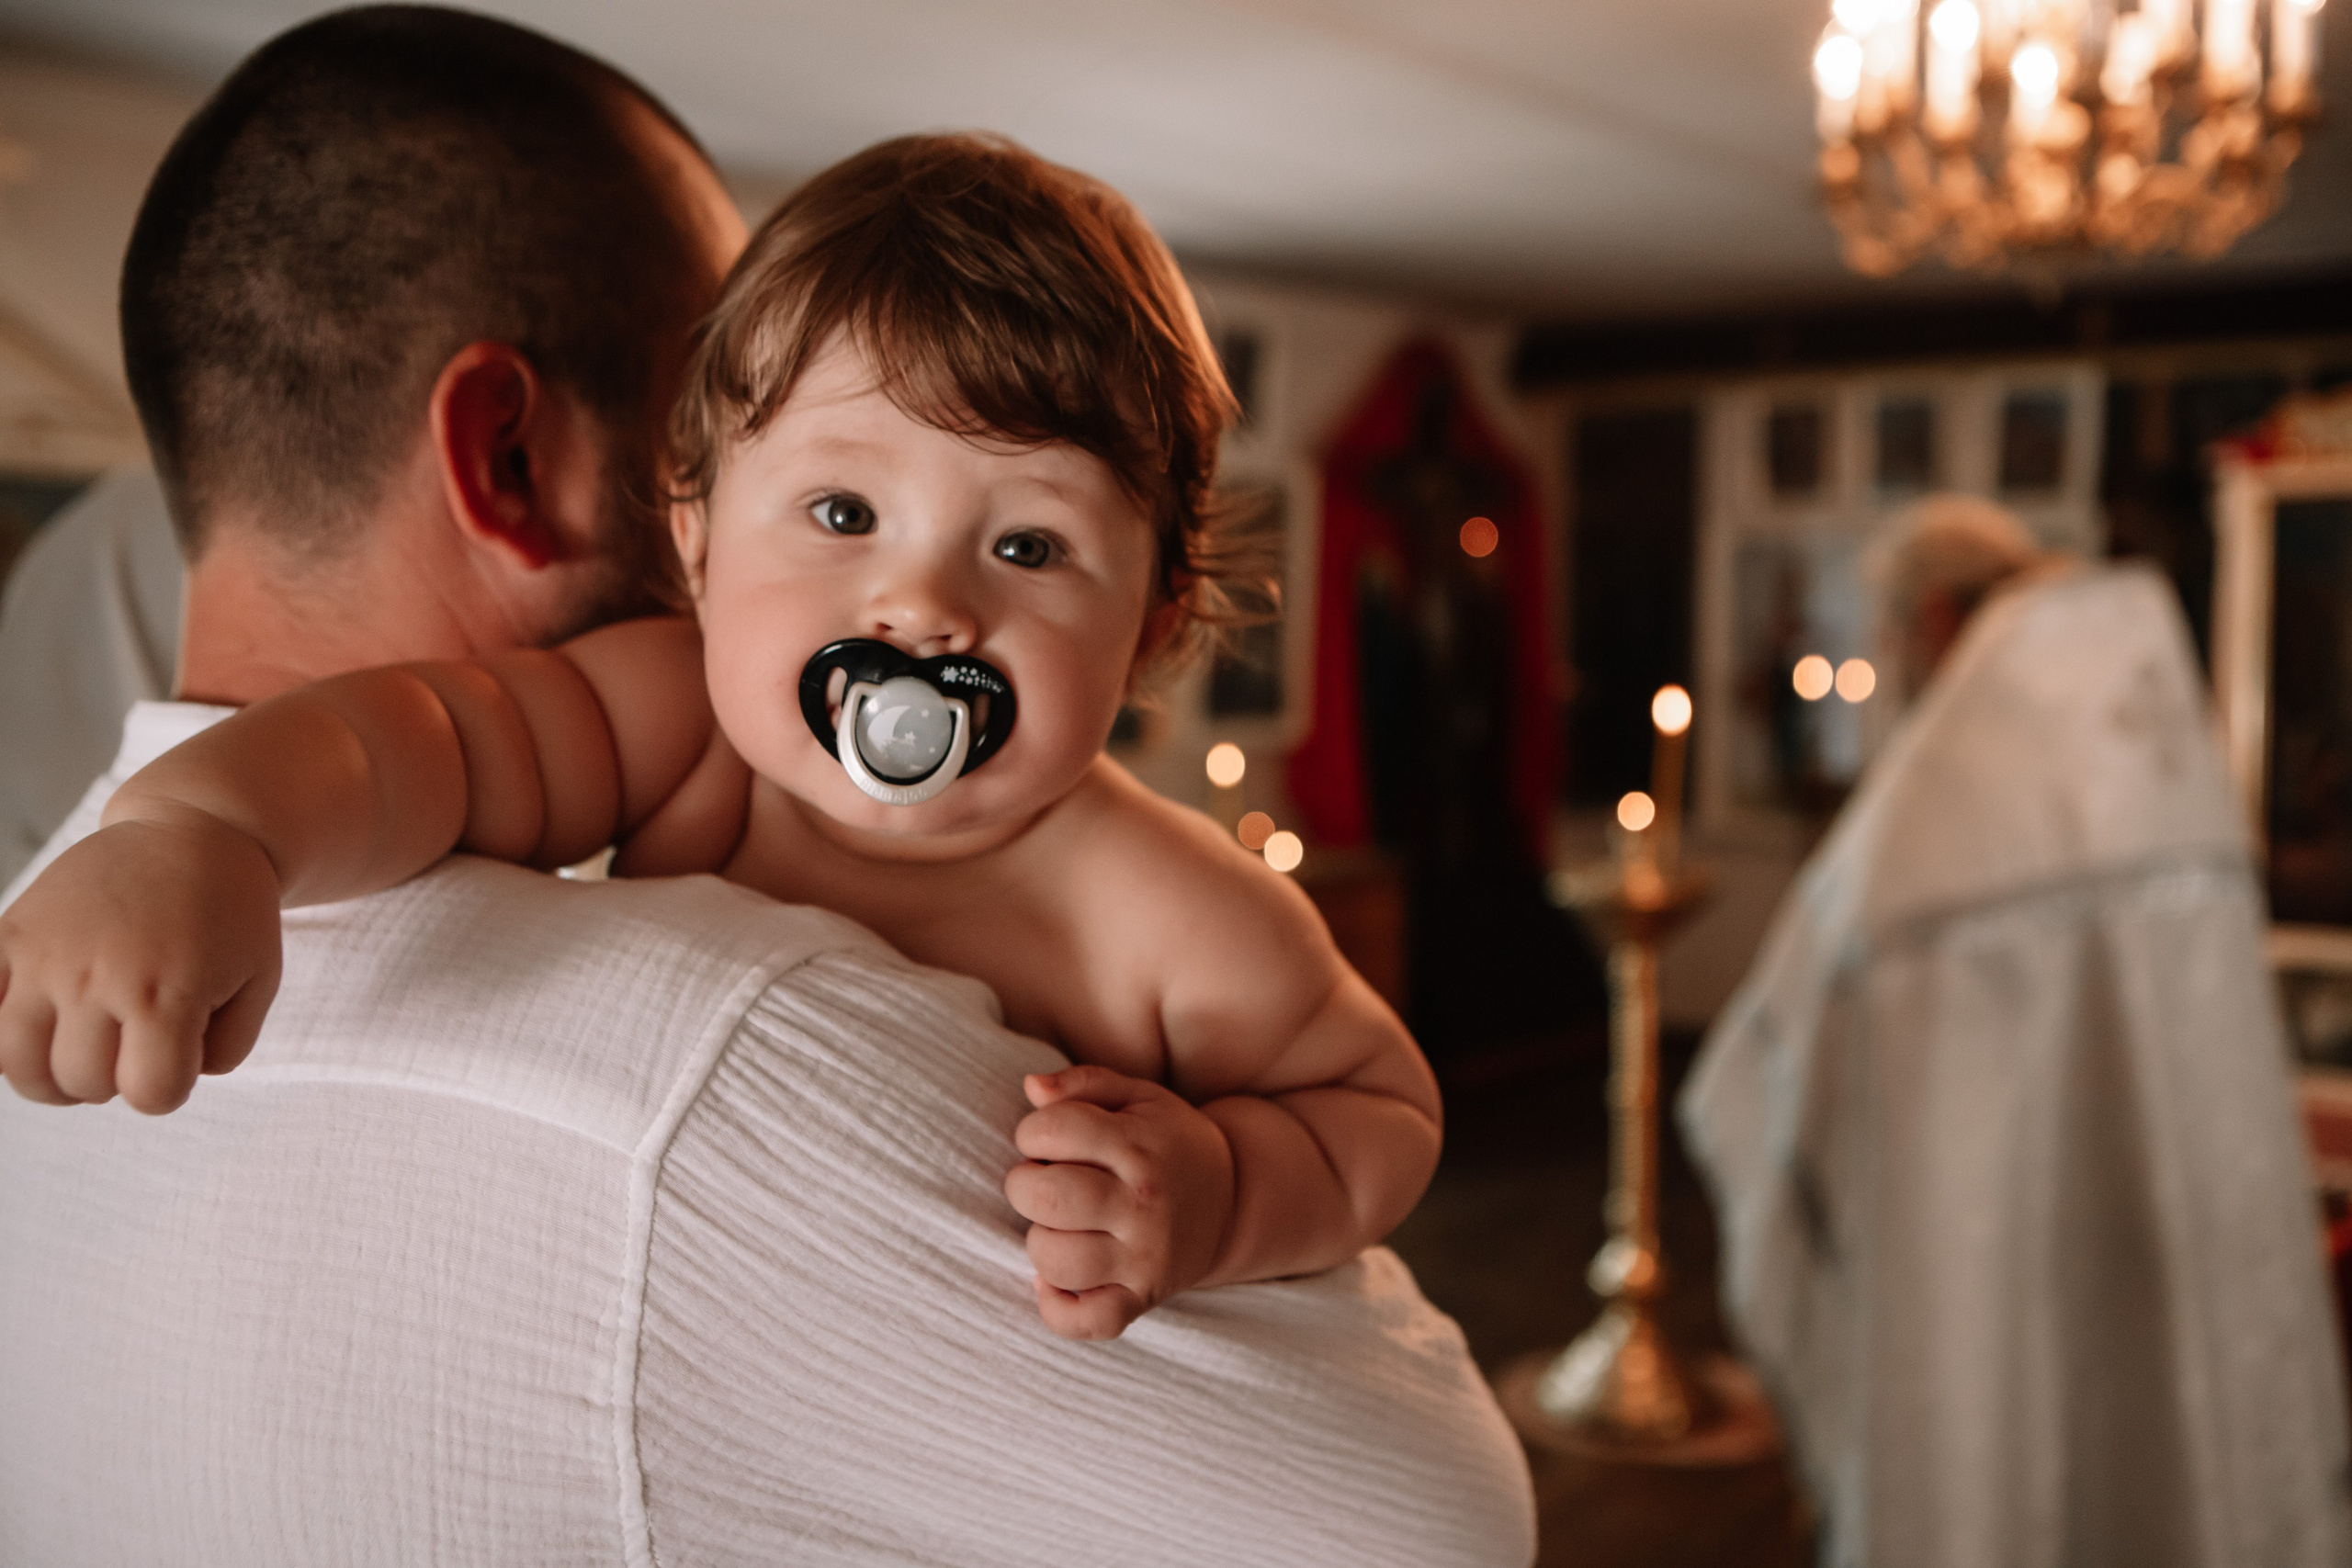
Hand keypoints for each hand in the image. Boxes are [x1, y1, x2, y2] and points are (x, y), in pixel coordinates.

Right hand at [0, 811, 283, 1112]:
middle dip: (115, 1077)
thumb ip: (223, 1050)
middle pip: (82, 1083)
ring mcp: (44, 956)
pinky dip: (1, 1032)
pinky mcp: (11, 934)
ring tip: (84, 1047)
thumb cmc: (232, 915)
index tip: (179, 1055)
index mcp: (164, 992)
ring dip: (53, 1073)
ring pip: (17, 1065)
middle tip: (134, 1041)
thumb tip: (154, 1086)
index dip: (169, 1088)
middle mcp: (95, 977)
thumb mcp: (258, 983)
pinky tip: (40, 1020)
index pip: (150, 1095)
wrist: (191, 832)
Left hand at [1004, 1063, 1235, 1340]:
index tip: (1046, 1139)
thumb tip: (1031, 1087)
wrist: (1233, 1201)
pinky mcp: (1142, 1298)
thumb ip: (1082, 1083)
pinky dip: (1057, 1307)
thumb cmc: (1166, 1142)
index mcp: (1139, 1144)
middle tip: (1042, 1181)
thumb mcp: (1138, 1096)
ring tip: (1057, 1226)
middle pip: (1046, 1198)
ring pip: (1055, 1261)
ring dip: (1040, 1241)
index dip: (1032, 1131)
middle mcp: (1144, 1204)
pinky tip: (1057, 1280)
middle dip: (1023, 1185)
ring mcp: (1145, 1257)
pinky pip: (1085, 1321)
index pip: (1051, 1130)